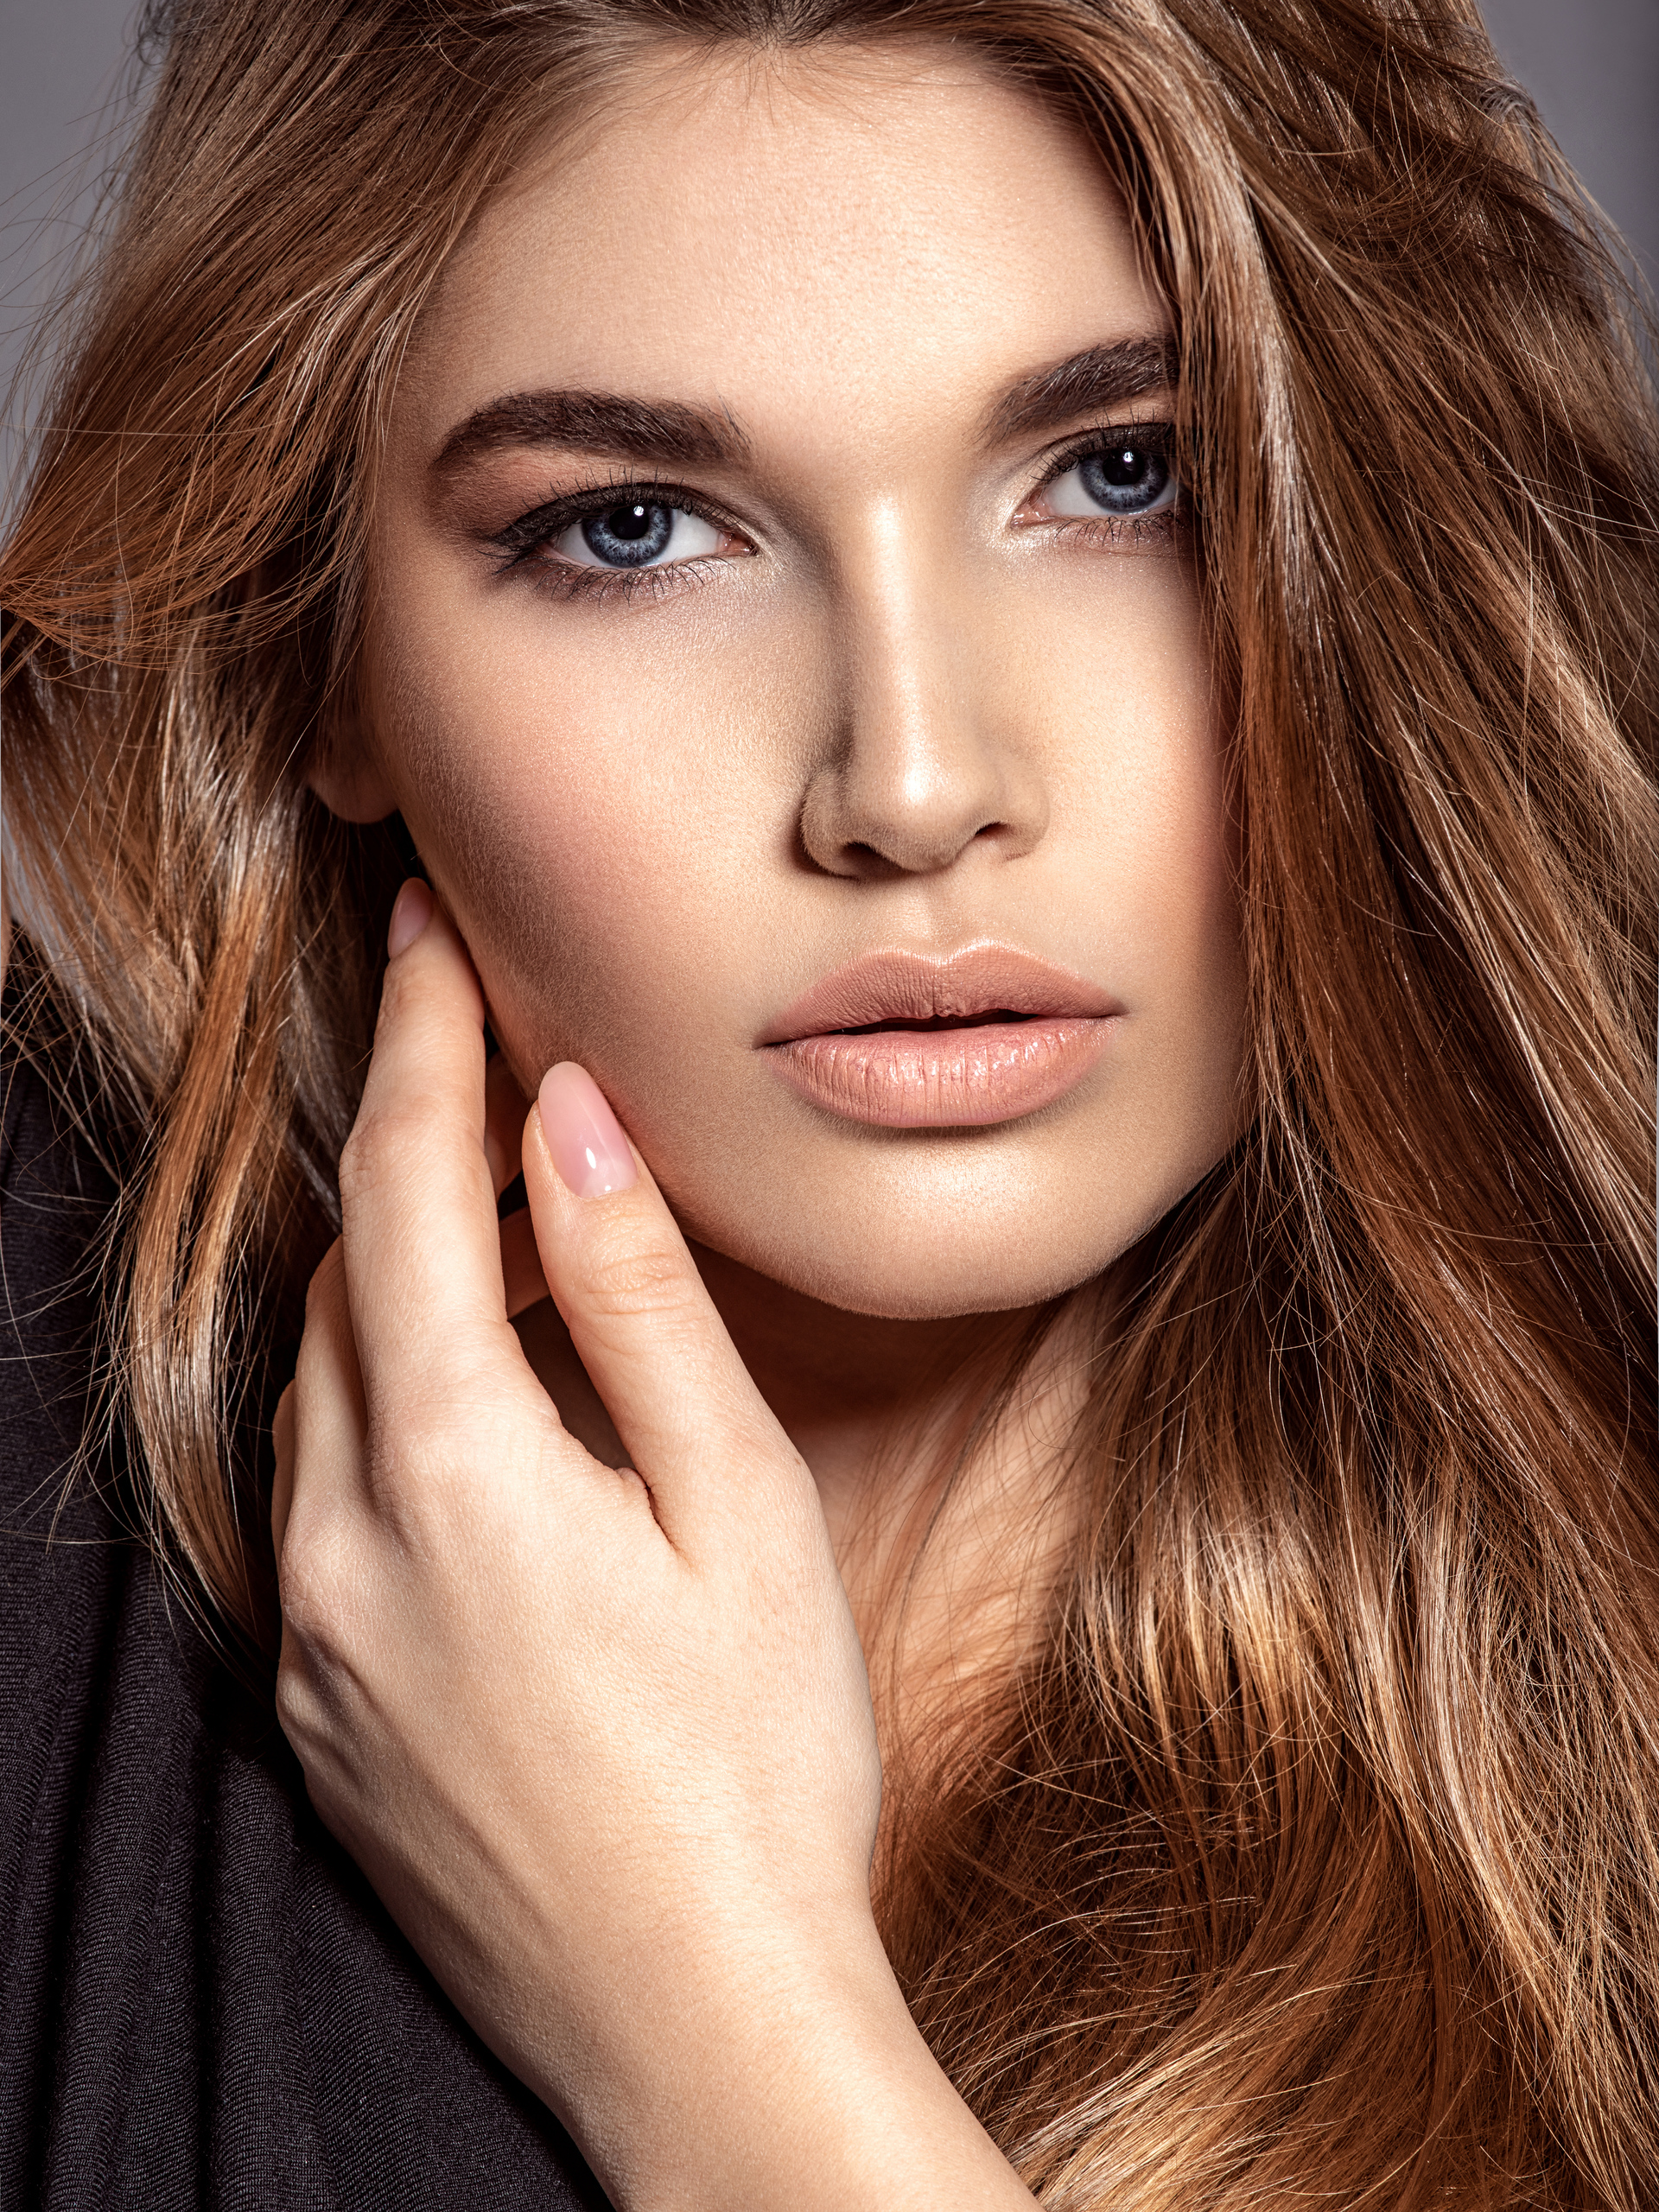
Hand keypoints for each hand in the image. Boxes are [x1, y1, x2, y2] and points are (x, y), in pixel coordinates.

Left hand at [271, 883, 1032, 2211]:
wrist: (697, 2027)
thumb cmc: (757, 1766)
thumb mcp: (732, 1506)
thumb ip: (635, 1300)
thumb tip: (568, 1123)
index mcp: (451, 1474)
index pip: (401, 1193)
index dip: (419, 1043)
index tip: (429, 929)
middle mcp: (337, 1547)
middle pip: (341, 1280)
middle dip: (404, 1153)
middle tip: (495, 1069)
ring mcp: (310, 1639)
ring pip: (319, 1390)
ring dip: (395, 1288)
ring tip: (505, 1235)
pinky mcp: (318, 1713)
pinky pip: (317, 1503)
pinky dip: (382, 1412)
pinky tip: (482, 1421)